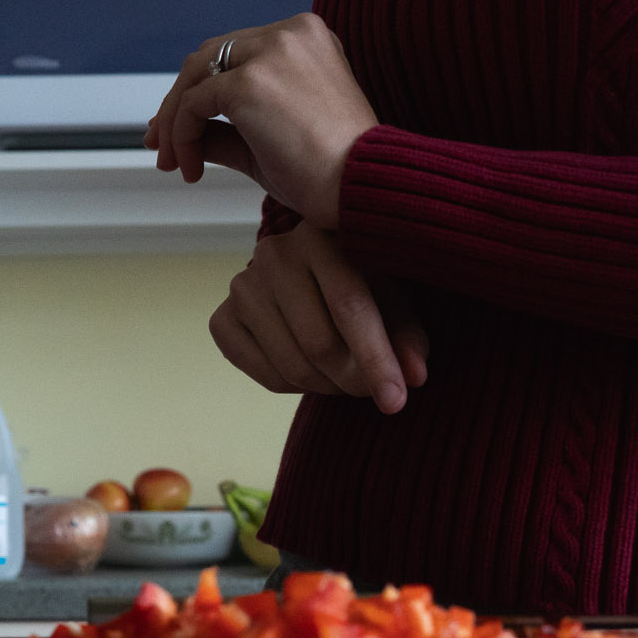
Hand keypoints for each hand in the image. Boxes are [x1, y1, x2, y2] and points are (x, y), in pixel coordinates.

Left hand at [143, 12, 377, 229]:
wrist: (360, 189)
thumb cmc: (331, 173)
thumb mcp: (271, 141)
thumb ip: (229, 129)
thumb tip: (187, 135)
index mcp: (307, 38)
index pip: (236, 53)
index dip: (202, 90)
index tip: (182, 130)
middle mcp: (291, 33)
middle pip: (209, 56)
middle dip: (178, 102)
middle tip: (161, 145)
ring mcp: (271, 53)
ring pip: (195, 75)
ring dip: (175, 120)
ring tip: (173, 161)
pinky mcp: (250, 82)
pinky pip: (194, 104)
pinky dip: (182, 135)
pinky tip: (192, 168)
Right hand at [209, 224, 428, 413]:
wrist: (309, 274)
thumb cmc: (363, 283)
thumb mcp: (393, 297)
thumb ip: (407, 334)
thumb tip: (415, 377)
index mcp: (322, 236)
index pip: (350, 306)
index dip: (375, 360)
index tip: (396, 402)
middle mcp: (274, 254)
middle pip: (319, 344)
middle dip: (353, 381)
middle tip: (371, 389)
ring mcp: (242, 286)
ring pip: (292, 367)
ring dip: (328, 388)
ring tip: (344, 377)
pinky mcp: (222, 318)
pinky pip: (265, 376)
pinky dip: (295, 388)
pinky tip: (310, 369)